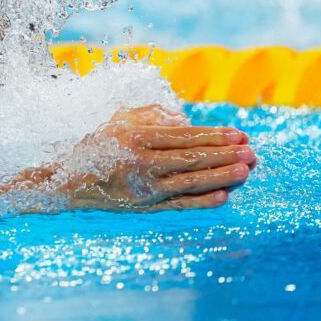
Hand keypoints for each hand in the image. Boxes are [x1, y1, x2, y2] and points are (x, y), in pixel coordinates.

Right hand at [65, 105, 255, 210]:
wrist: (69, 180)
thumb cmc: (98, 145)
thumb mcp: (120, 120)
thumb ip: (152, 114)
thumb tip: (185, 119)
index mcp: (137, 136)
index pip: (184, 136)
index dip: (214, 135)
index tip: (239, 134)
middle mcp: (142, 162)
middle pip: (192, 158)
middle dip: (225, 155)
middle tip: (252, 152)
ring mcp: (144, 187)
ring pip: (190, 181)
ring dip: (220, 177)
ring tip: (245, 171)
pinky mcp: (144, 206)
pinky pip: (178, 203)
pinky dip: (201, 201)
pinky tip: (223, 196)